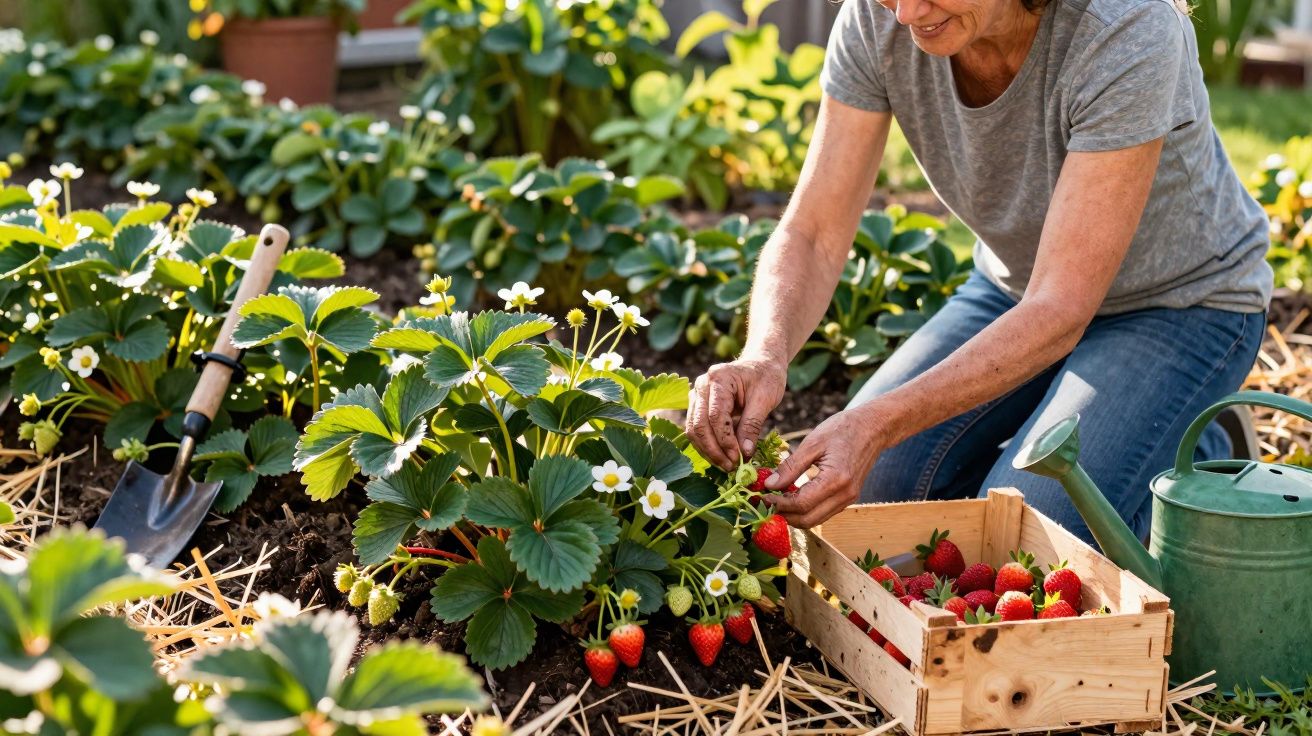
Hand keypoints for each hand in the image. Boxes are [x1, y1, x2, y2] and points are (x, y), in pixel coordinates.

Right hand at [686, 358, 786, 470]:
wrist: (761, 364)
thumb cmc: (766, 377)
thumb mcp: (765, 399)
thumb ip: (752, 425)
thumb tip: (744, 454)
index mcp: (719, 378)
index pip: (715, 415)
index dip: (725, 440)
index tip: (738, 458)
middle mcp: (702, 385)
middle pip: (699, 424)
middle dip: (714, 450)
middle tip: (731, 467)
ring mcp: (697, 395)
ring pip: (693, 430)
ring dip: (708, 451)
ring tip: (727, 466)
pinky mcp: (698, 406)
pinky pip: (697, 430)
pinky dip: (707, 446)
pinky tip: (721, 457)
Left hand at [763, 404, 886, 527]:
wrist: (873, 427)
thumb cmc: (843, 429)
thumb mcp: (813, 442)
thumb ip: (791, 466)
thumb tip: (770, 484)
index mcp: (836, 480)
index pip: (801, 504)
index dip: (779, 503)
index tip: (763, 495)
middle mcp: (844, 495)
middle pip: (808, 520)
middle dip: (784, 514)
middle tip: (767, 501)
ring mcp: (849, 499)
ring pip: (815, 520)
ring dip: (794, 515)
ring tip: (778, 498)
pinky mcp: (849, 498)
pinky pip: (824, 512)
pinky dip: (806, 510)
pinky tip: (794, 495)